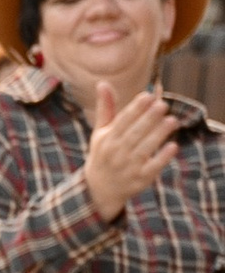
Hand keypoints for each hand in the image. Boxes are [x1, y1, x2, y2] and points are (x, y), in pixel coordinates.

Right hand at [84, 81, 177, 221]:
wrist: (99, 189)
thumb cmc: (103, 154)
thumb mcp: (100, 132)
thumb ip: (106, 108)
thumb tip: (103, 83)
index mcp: (107, 140)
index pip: (122, 121)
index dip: (135, 108)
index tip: (148, 96)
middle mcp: (116, 153)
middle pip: (134, 134)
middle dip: (149, 119)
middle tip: (163, 105)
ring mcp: (128, 167)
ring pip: (145, 149)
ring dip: (159, 134)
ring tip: (172, 121)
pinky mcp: (140, 179)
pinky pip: (152, 167)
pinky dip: (162, 157)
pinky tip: (173, 146)